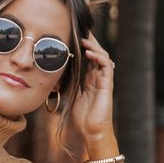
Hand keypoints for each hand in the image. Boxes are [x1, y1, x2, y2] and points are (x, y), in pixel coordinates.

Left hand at [70, 33, 116, 153]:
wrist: (92, 132)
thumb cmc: (82, 119)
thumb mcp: (71, 97)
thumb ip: (68, 86)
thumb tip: (56, 77)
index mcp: (91, 80)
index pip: (89, 58)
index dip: (83, 46)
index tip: (73, 37)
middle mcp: (99, 78)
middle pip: (97, 53)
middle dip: (89, 41)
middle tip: (79, 30)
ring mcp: (104, 80)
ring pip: (103, 56)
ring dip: (94, 46)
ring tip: (83, 39)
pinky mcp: (108, 85)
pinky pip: (106, 65)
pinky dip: (98, 57)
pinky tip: (88, 53)